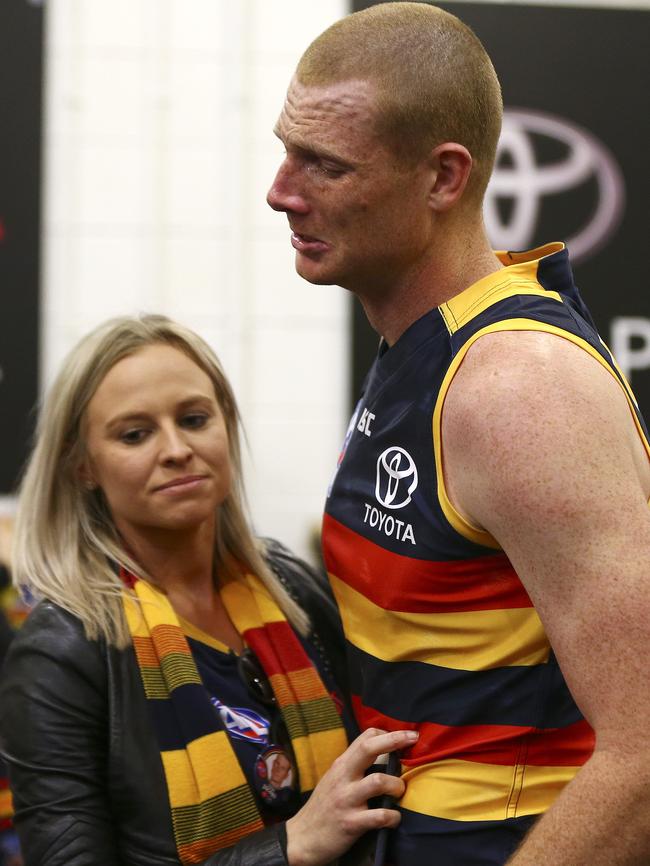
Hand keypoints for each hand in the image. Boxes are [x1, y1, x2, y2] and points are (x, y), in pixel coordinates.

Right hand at [286, 727, 416, 865]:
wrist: (301, 838)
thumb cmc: (323, 807)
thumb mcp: (334, 780)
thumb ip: (353, 767)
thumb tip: (381, 755)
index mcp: (341, 765)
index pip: (365, 738)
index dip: (387, 734)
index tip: (403, 737)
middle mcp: (343, 778)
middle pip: (368, 749)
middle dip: (394, 740)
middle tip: (413, 739)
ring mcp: (346, 800)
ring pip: (377, 782)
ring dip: (396, 785)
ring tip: (399, 791)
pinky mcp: (351, 823)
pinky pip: (379, 816)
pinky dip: (392, 816)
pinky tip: (394, 818)